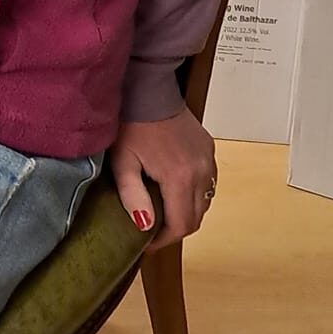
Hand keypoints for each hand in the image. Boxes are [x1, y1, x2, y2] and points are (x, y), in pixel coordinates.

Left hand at [110, 107, 217, 250]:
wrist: (149, 90)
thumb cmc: (131, 125)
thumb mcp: (123, 161)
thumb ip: (133, 196)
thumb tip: (145, 226)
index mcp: (180, 178)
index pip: (181, 225)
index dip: (164, 240)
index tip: (146, 243)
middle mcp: (202, 171)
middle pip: (195, 217)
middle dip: (175, 228)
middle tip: (153, 229)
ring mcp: (209, 159)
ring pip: (204, 201)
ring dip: (186, 211)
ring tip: (163, 210)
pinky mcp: (209, 149)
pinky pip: (208, 182)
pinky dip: (194, 192)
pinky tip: (175, 188)